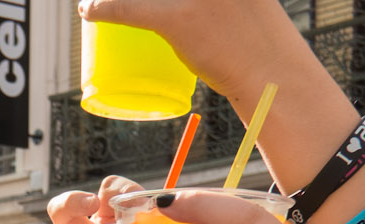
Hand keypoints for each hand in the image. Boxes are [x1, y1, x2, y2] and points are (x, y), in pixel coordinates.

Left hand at [78, 0, 317, 101]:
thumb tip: (198, 6)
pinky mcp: (179, 18)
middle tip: (130, 6)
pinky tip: (89, 10)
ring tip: (101, 4)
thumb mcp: (246, 3)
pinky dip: (104, 8)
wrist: (275, 75)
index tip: (151, 3)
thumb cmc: (261, 45)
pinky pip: (129, 9)